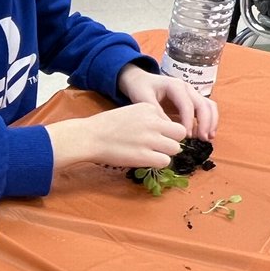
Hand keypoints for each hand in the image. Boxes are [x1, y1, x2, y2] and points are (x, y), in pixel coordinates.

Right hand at [48, 102, 187, 169]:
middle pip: (180, 133)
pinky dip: (158, 162)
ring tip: (150, 153)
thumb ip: (148, 119)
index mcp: (148, 108)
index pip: (170, 120)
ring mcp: (150, 139)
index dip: (164, 130)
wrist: (89, 137)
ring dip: (165, 152)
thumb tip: (163, 132)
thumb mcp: (129, 112)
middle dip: (172, 140)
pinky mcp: (145, 155)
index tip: (151, 135)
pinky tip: (146, 160)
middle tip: (158, 146)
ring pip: (175, 148)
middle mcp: (153, 122)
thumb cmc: (105, 126)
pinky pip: (165, 161)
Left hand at [117, 65, 219, 139]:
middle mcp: (187, 88)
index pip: (187, 104)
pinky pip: (206, 109)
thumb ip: (155, 111)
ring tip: (207, 138)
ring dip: (211, 122)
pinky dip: (209, 121)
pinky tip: (206, 134)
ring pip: (209, 106)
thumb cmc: (140, 88)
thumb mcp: (143, 98)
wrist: (140, 80)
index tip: (185, 136)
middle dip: (205, 123)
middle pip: (203, 105)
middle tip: (202, 139)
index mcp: (175, 86)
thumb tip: (169, 128)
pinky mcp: (192, 101)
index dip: (189, 121)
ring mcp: (192, 94)